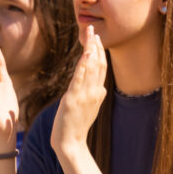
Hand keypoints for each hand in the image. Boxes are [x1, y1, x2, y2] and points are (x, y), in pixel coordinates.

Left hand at [50, 26, 106, 157]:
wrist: (71, 143)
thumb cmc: (75, 126)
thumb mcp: (87, 108)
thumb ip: (91, 95)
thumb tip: (97, 86)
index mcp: (98, 93)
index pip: (101, 68)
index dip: (100, 52)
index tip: (96, 38)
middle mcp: (94, 92)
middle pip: (98, 64)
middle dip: (96, 46)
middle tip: (93, 30)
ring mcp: (85, 95)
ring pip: (91, 68)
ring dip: (90, 50)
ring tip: (89, 35)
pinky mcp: (73, 98)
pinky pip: (80, 78)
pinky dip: (83, 65)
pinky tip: (84, 54)